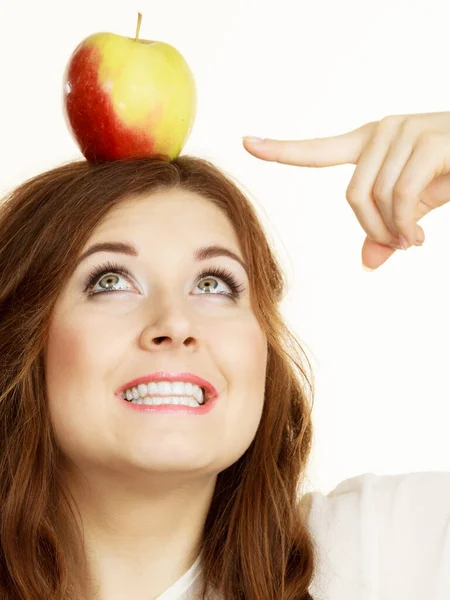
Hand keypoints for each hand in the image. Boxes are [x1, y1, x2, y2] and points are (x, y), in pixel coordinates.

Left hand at [243, 112, 449, 269]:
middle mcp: (384, 131)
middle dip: (371, 229)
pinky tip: (417, 237)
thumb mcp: (415, 209)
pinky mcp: (429, 141)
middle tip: (396, 244)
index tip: (247, 143)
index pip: (318, 149)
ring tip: (411, 240)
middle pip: (351, 196)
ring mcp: (406, 131)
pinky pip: (400, 195)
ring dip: (392, 231)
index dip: (282, 149)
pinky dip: (405, 225)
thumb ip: (388, 228)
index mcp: (371, 143)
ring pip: (375, 198)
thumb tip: (368, 262)